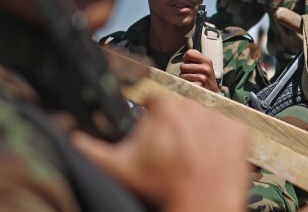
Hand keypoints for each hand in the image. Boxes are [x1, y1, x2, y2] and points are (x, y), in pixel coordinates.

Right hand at [72, 95, 248, 211]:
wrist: (201, 204)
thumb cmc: (160, 187)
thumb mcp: (117, 167)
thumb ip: (89, 147)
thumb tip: (70, 134)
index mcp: (163, 107)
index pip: (153, 104)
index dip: (149, 124)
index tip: (151, 142)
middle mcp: (193, 104)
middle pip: (178, 112)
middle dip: (172, 130)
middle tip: (169, 155)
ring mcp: (219, 117)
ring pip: (203, 121)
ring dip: (196, 135)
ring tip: (190, 160)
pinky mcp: (238, 131)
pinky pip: (227, 131)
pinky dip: (219, 144)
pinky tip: (209, 159)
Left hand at [180, 49, 219, 92]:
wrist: (212, 94)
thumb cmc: (206, 78)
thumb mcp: (205, 65)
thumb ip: (196, 58)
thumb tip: (184, 56)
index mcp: (207, 61)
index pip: (189, 53)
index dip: (186, 59)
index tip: (189, 64)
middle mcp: (206, 68)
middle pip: (183, 65)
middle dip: (184, 71)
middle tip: (192, 75)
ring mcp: (202, 78)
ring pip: (182, 75)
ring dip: (184, 79)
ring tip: (192, 81)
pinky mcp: (198, 87)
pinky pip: (183, 83)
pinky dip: (185, 85)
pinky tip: (191, 86)